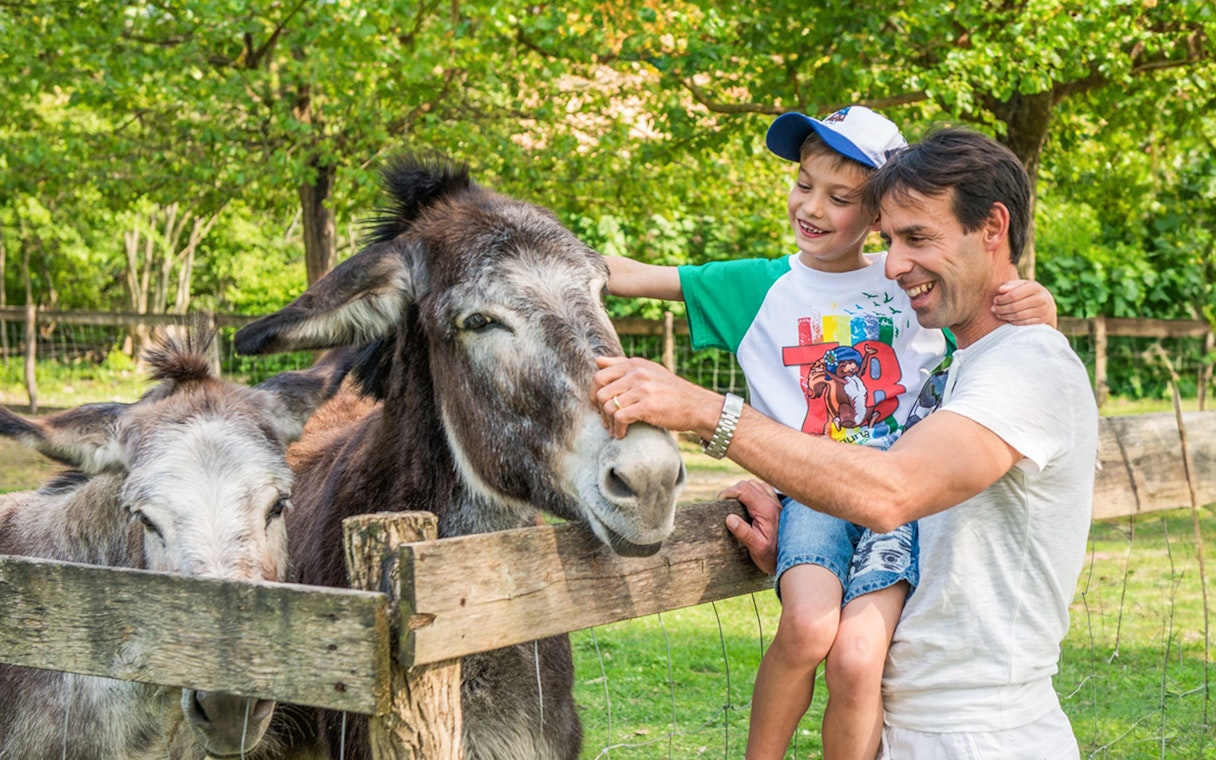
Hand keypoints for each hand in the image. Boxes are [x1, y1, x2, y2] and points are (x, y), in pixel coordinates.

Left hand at [593, 355, 720, 438]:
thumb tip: (597, 361)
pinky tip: (622, 434)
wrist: (697, 406)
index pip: (599, 374)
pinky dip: (617, 429)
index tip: (599, 405)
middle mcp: (638, 373)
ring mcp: (643, 389)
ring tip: (614, 429)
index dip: (594, 393)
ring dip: (608, 422)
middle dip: (599, 409)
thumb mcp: (649, 371)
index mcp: (635, 364)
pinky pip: (620, 418)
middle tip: (605, 420)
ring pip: (608, 406)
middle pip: (601, 392)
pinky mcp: (648, 406)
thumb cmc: (671, 392)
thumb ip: (622, 365)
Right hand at [720, 479, 780, 574]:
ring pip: (756, 484)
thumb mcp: (756, 548)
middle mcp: (772, 502)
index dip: (728, 493)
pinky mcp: (777, 505)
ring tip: (735, 502)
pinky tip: (749, 501)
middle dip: (733, 491)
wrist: (794, 559)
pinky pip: (764, 489)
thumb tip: (729, 518)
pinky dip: (753, 491)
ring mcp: (776, 502)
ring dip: (743, 490)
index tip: (720, 502)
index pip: (744, 490)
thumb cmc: (773, 556)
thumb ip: (743, 533)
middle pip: (748, 484)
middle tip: (725, 504)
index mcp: (766, 510)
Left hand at [992, 279, 1057, 327]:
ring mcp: (1042, 311)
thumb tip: (1000, 289)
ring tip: (997, 314)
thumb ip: (1010, 285)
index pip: (1013, 295)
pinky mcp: (1041, 320)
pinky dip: (1013, 321)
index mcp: (1035, 287)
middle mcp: (1041, 299)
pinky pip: (1023, 323)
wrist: (1047, 303)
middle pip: (1014, 306)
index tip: (995, 300)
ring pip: (1018, 316)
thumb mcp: (1022, 285)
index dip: (1002, 299)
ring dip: (1004, 316)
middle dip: (1001, 308)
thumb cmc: (1029, 292)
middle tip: (993, 309)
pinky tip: (1007, 318)